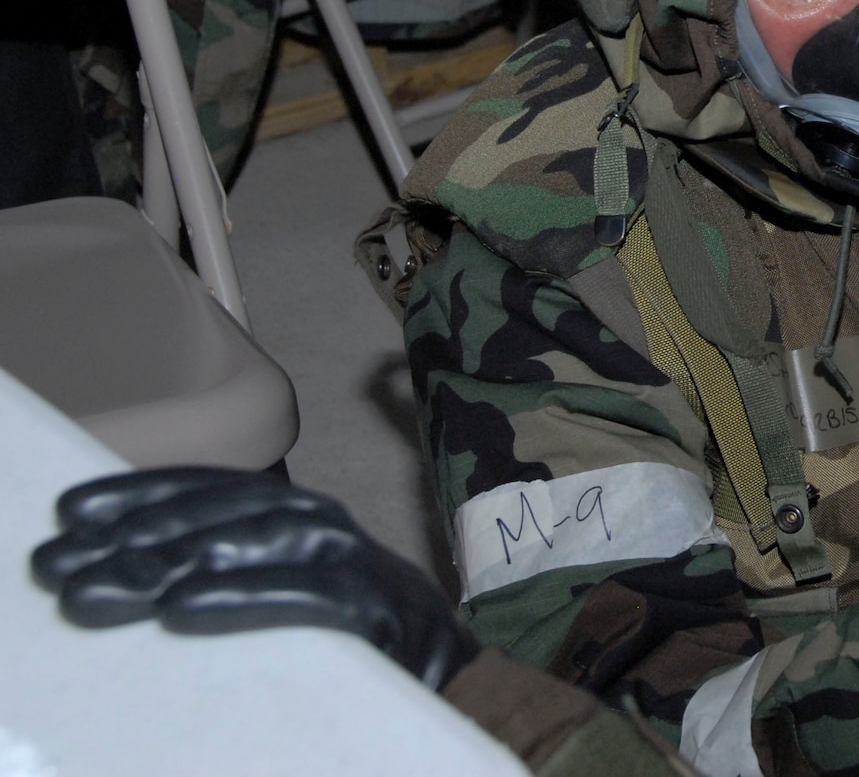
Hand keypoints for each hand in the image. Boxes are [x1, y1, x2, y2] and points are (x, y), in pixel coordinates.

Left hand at [32, 467, 477, 690]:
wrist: (467, 697)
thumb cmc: (367, 661)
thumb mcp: (293, 608)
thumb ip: (238, 581)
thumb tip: (137, 578)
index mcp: (309, 527)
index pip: (221, 490)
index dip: (147, 493)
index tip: (71, 511)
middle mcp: (336, 533)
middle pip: (234, 512)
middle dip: (142, 532)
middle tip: (62, 564)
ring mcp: (366, 569)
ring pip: (266, 542)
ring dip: (178, 557)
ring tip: (106, 587)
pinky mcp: (388, 615)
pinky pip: (311, 596)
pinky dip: (245, 595)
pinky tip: (182, 609)